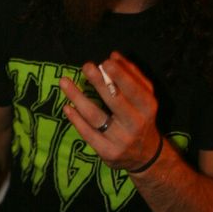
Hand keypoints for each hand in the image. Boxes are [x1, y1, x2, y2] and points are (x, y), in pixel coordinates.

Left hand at [59, 51, 160, 172]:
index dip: (120, 76)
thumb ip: (133, 76)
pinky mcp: (107, 152)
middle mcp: (136, 124)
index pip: (134, 90)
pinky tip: (67, 106)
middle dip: (100, 83)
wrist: (146, 156)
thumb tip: (114, 56)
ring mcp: (121, 140)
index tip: (105, 61)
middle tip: (86, 66)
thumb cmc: (142, 118)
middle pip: (115, 101)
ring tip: (65, 82)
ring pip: (96, 117)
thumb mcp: (145, 98)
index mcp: (148, 108)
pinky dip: (76, 119)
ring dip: (78, 98)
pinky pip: (88, 134)